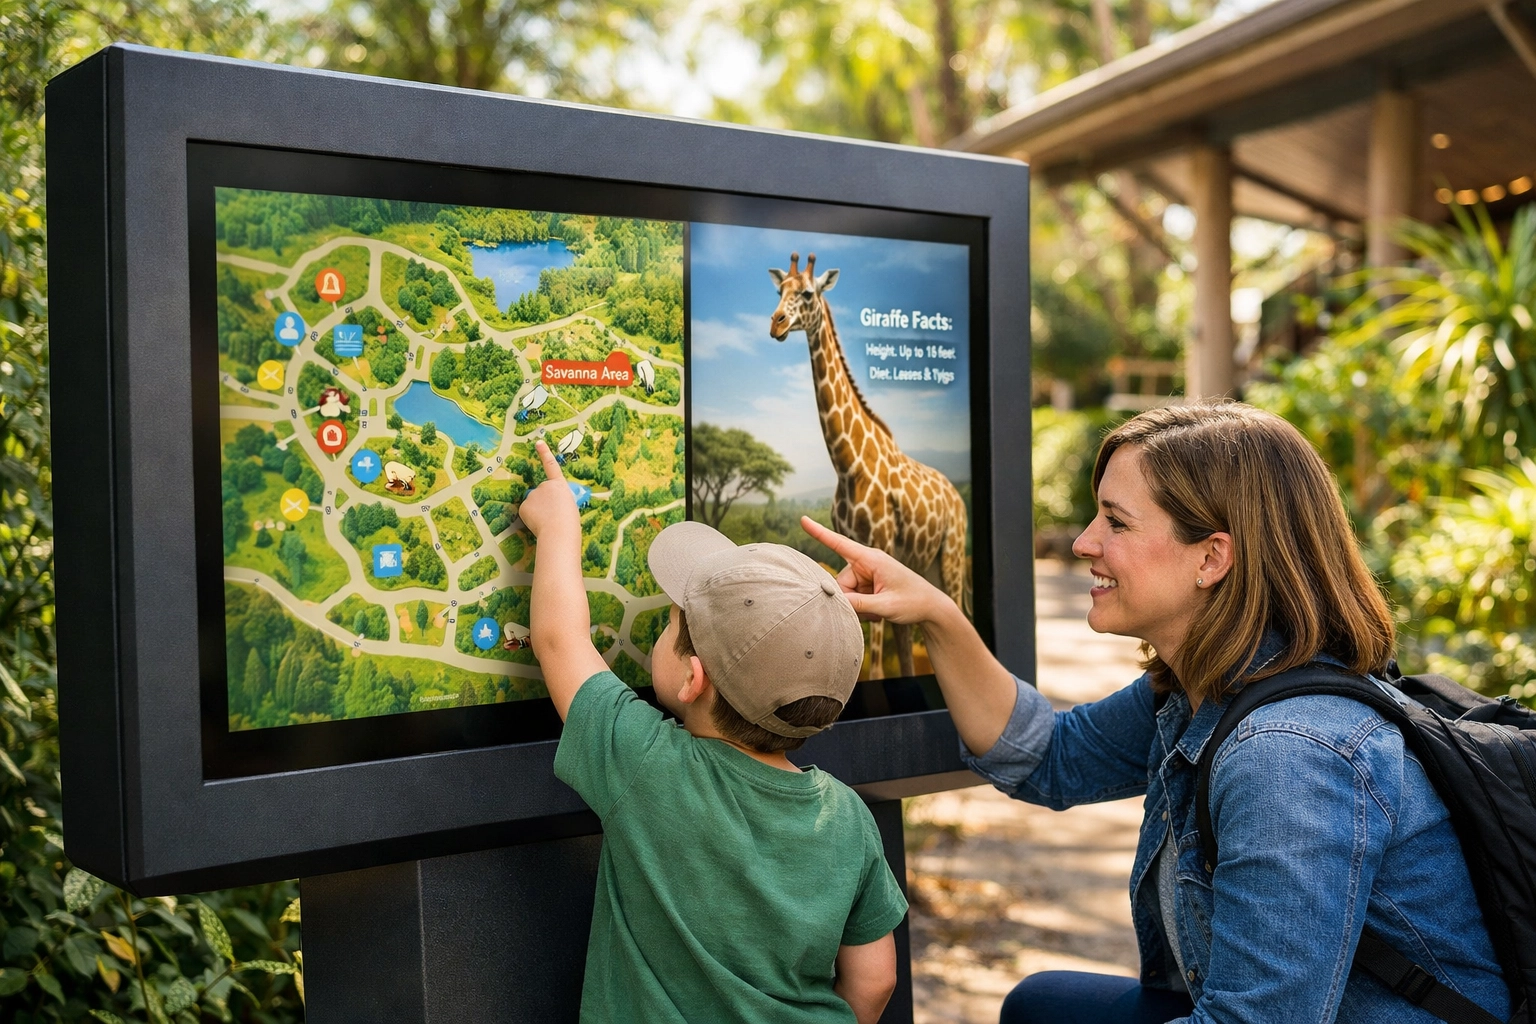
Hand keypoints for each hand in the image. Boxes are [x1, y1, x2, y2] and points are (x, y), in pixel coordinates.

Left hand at [518, 440, 577, 540]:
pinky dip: (531, 518)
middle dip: (544, 503)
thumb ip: (559, 501)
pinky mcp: (524, 506)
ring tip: (548, 522)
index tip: (538, 443)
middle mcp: (545, 486)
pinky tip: (539, 524)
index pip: (551, 466)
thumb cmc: (569, 523)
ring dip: (538, 511)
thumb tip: (548, 508)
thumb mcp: (570, 506)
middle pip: (541, 493)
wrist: (559, 531)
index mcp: (559, 485)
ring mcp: (533, 495)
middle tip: (553, 516)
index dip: (544, 453)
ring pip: (533, 503)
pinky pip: (527, 512)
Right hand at [800, 517, 950, 624]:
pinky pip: (854, 597)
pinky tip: (878, 611)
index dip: (819, 533)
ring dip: (858, 606)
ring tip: (879, 611)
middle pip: (841, 582)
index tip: (802, 520)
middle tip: (871, 612)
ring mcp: (868, 574)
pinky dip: (863, 607)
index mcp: (872, 559)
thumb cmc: (914, 602)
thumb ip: (859, 604)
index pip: (840, 544)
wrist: (932, 608)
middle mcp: (867, 563)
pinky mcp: (870, 584)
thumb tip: (835, 602)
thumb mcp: (886, 606)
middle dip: (850, 600)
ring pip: (846, 592)